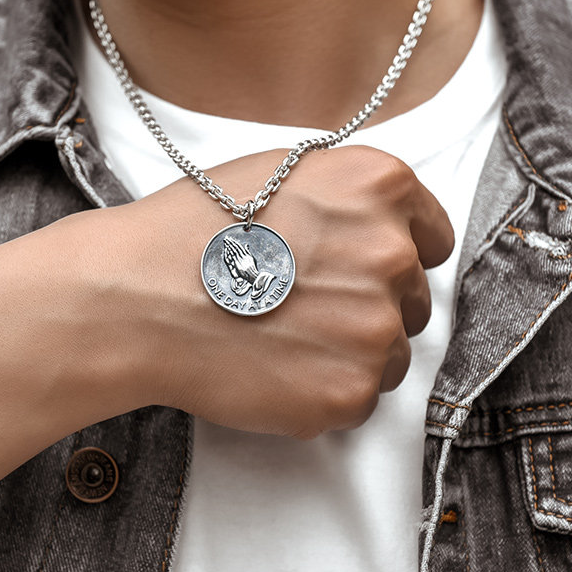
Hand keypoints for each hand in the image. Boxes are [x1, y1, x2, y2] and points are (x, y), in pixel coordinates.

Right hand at [55, 144, 452, 438]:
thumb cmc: (194, 228)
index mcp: (381, 186)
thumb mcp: (280, 174)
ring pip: (390, 353)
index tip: (364, 271)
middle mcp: (392, 252)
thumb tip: (381, 229)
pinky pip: (357, 398)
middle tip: (304, 307)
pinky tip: (273, 368)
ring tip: (282, 339)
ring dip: (350, 352)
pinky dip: (323, 391)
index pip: (432, 236)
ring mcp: (375, 327)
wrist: (138, 294)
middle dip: (370, 305)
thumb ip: (349, 198)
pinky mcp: (348, 391)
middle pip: (411, 298)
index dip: (399, 255)